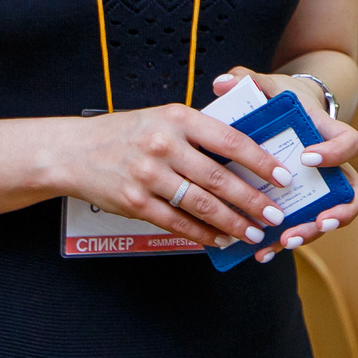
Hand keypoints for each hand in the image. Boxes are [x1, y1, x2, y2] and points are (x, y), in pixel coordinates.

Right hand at [53, 102, 301, 250]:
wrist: (75, 152)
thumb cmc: (127, 133)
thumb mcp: (163, 117)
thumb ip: (199, 132)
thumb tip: (245, 154)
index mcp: (177, 118)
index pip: (229, 140)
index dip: (260, 162)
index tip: (282, 177)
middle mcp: (164, 145)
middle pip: (219, 179)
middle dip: (252, 201)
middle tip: (274, 214)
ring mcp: (148, 175)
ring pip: (201, 205)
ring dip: (232, 223)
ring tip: (252, 233)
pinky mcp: (135, 202)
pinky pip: (177, 223)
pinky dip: (202, 234)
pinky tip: (219, 239)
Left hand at [208, 66, 357, 263]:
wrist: (292, 109)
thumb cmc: (283, 98)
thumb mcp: (268, 85)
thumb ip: (247, 79)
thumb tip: (221, 83)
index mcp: (327, 132)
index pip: (348, 143)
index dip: (334, 154)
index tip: (308, 158)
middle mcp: (333, 164)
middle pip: (350, 193)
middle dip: (336, 212)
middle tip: (316, 222)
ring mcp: (322, 185)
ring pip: (331, 215)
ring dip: (310, 233)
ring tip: (284, 243)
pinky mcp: (306, 200)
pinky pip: (306, 224)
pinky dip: (286, 240)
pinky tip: (263, 252)